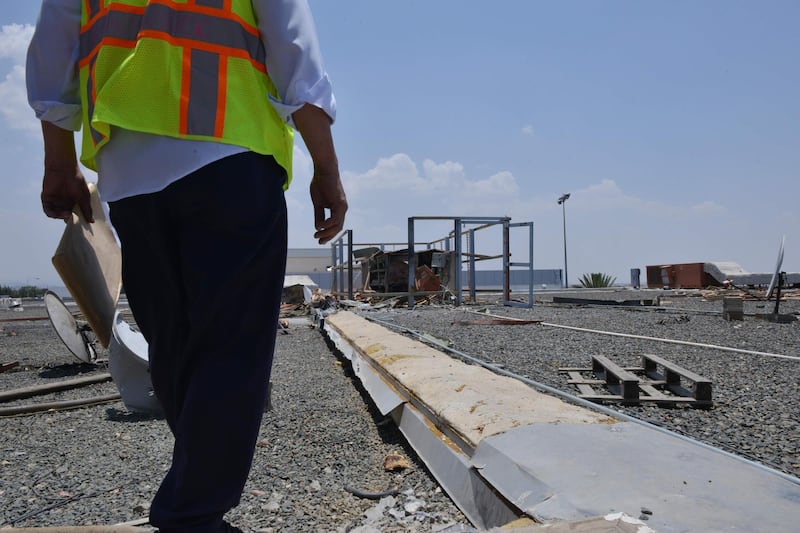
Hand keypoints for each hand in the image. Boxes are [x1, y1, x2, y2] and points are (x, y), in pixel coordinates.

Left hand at [41, 165, 92, 222]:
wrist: (63, 169)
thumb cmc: (76, 180)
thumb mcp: (85, 197)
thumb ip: (87, 209)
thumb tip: (91, 221)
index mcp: (73, 201)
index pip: (75, 214)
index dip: (78, 219)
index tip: (82, 223)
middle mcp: (64, 202)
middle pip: (65, 215)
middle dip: (69, 219)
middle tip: (74, 221)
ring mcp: (55, 201)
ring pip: (57, 214)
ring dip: (61, 217)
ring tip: (67, 215)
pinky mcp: (47, 199)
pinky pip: (48, 210)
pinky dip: (53, 214)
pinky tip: (58, 214)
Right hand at [292, 103, 346, 244]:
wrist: (324, 170)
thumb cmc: (320, 184)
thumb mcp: (318, 203)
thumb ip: (318, 215)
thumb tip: (318, 227)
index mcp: (338, 209)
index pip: (335, 225)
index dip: (328, 234)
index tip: (319, 240)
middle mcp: (342, 209)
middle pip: (338, 228)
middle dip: (328, 236)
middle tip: (319, 241)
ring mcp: (342, 206)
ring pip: (338, 225)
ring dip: (327, 232)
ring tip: (317, 235)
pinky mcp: (340, 203)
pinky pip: (335, 218)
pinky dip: (328, 224)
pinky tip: (320, 226)